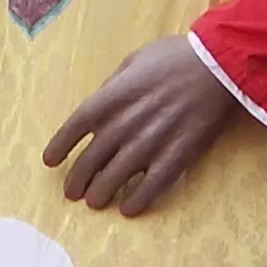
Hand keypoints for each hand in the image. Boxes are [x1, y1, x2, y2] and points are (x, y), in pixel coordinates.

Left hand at [41, 37, 237, 215]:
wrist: (216, 67)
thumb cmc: (173, 58)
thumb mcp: (133, 62)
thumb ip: (113, 87)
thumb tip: (101, 105)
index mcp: (109, 99)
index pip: (73, 129)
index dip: (59, 147)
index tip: (50, 162)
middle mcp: (122, 125)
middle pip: (90, 160)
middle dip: (78, 180)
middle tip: (73, 192)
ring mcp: (148, 144)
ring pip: (115, 178)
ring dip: (101, 194)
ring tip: (96, 202)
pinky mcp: (175, 157)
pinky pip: (151, 186)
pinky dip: (137, 200)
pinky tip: (129, 208)